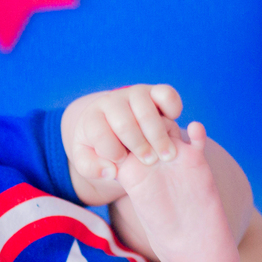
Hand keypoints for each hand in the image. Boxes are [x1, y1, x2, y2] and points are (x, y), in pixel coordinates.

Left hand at [69, 84, 194, 181]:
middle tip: (148, 162)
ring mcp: (134, 94)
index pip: (99, 133)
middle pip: (125, 124)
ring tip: (164, 156)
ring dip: (158, 136)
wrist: (116, 123)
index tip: (120, 162)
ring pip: (146, 111)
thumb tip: (110, 170)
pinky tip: (172, 125)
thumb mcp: (88, 159)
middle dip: (138, 146)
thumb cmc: (101, 145)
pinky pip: (167, 95)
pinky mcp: (154, 91)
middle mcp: (112, 101)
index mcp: (93, 117)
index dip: (112, 151)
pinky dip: (173, 109)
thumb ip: (92, 168)